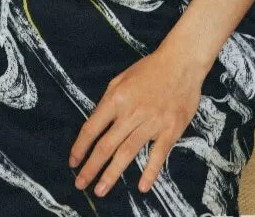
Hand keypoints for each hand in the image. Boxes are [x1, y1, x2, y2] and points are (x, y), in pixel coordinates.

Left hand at [68, 46, 203, 197]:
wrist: (181, 63)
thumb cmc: (150, 69)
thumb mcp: (121, 78)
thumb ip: (109, 100)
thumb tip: (98, 123)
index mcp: (116, 98)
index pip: (92, 128)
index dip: (80, 147)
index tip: (73, 161)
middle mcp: (131, 113)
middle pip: (106, 145)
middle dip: (91, 167)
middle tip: (80, 184)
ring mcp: (151, 123)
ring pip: (127, 153)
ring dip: (112, 174)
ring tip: (100, 191)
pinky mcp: (170, 130)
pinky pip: (157, 155)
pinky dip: (149, 172)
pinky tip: (141, 187)